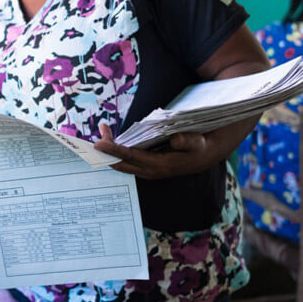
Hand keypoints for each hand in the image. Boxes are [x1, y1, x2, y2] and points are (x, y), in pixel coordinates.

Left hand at [93, 123, 209, 178]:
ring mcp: (147, 170)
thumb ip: (186, 140)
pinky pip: (127, 161)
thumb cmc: (199, 147)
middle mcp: (150, 170)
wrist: (203, 157)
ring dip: (110, 150)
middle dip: (106, 150)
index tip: (99, 144)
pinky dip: (117, 151)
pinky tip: (112, 140)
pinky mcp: (146, 167)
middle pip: (121, 162)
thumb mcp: (197, 142)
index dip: (114, 150)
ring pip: (122, 163)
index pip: (131, 157)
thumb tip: (174, 139)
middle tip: (98, 133)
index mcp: (160, 165)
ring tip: (103, 130)